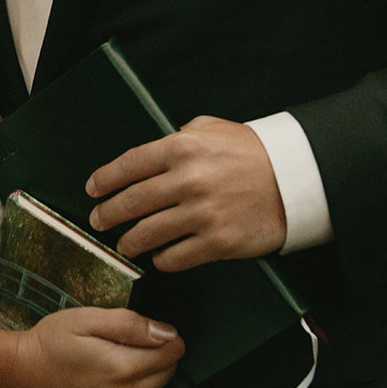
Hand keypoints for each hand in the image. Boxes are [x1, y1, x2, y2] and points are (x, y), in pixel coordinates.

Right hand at [16, 306, 183, 387]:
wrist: (23, 376)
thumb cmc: (52, 343)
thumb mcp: (87, 319)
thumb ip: (129, 324)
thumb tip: (166, 332)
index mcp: (122, 369)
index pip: (173, 352)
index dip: (163, 333)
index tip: (143, 326)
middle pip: (168, 371)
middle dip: (157, 350)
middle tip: (123, 338)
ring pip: (154, 385)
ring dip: (144, 367)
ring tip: (111, 353)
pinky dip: (130, 382)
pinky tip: (106, 370)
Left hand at [86, 115, 286, 270]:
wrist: (294, 180)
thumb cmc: (252, 152)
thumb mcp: (213, 128)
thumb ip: (181, 136)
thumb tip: (155, 149)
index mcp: (183, 147)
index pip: (131, 164)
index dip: (106, 178)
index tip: (92, 189)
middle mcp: (188, 179)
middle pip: (133, 202)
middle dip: (109, 214)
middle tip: (98, 221)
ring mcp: (201, 213)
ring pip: (149, 233)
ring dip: (131, 242)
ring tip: (124, 245)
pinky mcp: (216, 242)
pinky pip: (176, 257)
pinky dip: (162, 259)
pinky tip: (158, 257)